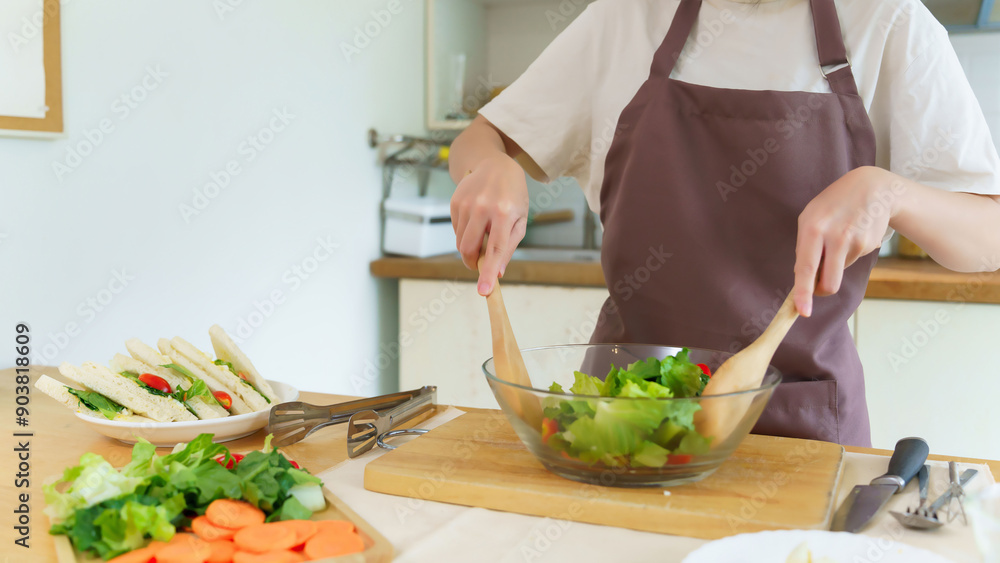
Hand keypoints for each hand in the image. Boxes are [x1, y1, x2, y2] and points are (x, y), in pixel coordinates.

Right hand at [450, 153, 528, 295]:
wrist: (495, 165)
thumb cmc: (513, 196)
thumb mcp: (520, 220)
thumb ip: (508, 247)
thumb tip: (498, 272)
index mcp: (504, 213)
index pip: (495, 250)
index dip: (489, 272)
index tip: (484, 291)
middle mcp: (482, 207)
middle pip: (469, 249)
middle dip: (473, 263)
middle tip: (479, 266)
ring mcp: (466, 203)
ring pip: (460, 242)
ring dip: (470, 247)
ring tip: (483, 232)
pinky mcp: (455, 201)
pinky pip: (456, 230)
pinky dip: (465, 233)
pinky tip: (476, 220)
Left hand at [793, 166, 900, 316]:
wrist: (871, 188)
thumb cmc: (833, 206)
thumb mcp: (810, 218)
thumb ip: (805, 248)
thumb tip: (805, 280)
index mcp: (812, 229)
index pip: (805, 267)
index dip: (803, 292)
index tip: (802, 311)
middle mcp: (834, 236)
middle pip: (829, 282)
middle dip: (823, 290)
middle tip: (820, 284)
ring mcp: (854, 241)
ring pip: (840, 272)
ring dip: (836, 263)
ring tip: (840, 237)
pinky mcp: (869, 245)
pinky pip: (852, 261)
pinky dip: (849, 253)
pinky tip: (853, 233)